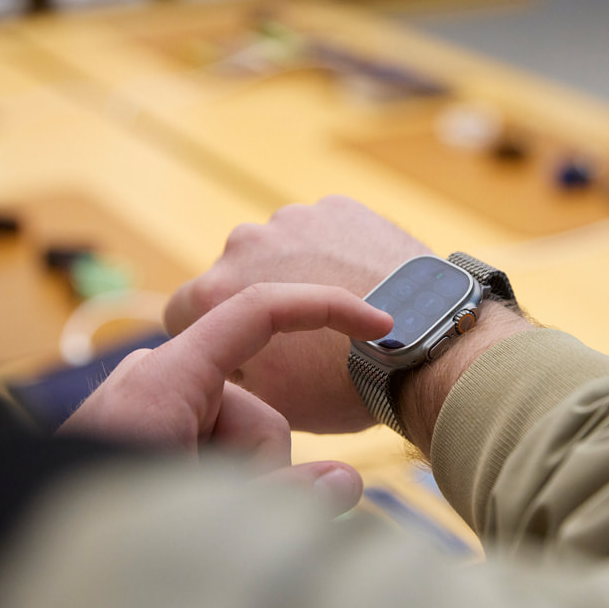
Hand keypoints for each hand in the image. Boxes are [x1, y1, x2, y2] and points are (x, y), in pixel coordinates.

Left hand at [58, 282, 392, 512]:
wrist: (26, 542)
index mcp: (165, 380)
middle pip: (260, 411)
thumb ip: (284, 498)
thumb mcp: (203, 514)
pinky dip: (219, 483)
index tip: (379, 323)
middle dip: (260, 469)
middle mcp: (158, 382)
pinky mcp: (151, 431)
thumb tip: (345, 483)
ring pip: (239, 440)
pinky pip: (214, 448)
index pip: (257, 314)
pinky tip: (189, 510)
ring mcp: (153, 408)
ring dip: (235, 488)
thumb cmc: (103, 527)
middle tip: (224, 515)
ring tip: (190, 521)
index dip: (324, 308)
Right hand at [164, 195, 429, 432]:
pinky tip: (367, 284)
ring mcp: (293, 218)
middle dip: (259, 298)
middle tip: (306, 335)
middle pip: (235, 275)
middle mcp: (241, 243)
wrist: (423, 344)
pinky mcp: (338, 206)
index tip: (253, 353)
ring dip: (298, 271)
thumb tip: (222, 357)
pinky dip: (337, 251)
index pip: (186, 311)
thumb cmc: (343, 386)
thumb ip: (230, 371)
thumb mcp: (268, 401)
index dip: (217, 336)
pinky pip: (325, 230)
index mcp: (213, 292)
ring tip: (343, 310)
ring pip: (282, 249)